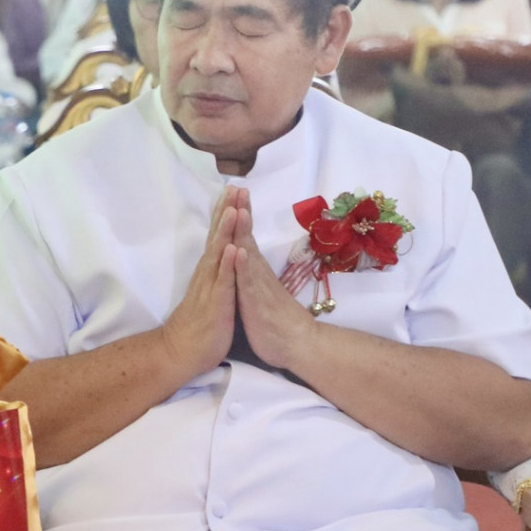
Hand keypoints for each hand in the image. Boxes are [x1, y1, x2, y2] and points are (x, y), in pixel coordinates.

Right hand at [155, 187, 242, 378]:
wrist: (179, 354)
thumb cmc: (198, 329)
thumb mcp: (211, 297)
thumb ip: (215, 278)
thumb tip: (220, 263)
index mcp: (209, 273)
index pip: (218, 238)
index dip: (225, 216)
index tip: (232, 193)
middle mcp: (207, 275)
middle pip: (217, 238)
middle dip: (226, 212)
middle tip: (233, 187)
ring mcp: (210, 288)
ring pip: (219, 254)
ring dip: (225, 231)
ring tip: (233, 208)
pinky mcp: (215, 303)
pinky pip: (222, 281)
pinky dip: (227, 264)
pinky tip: (232, 247)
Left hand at [231, 198, 318, 371]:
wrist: (298, 344)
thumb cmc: (276, 322)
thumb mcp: (258, 294)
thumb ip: (251, 277)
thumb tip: (246, 261)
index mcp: (254, 272)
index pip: (244, 238)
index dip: (238, 216)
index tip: (232, 193)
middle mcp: (257, 273)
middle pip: (246, 237)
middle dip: (240, 211)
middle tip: (236, 186)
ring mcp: (258, 286)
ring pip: (248, 253)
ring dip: (243, 231)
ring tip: (238, 207)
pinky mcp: (257, 302)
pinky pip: (248, 282)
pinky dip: (243, 265)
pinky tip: (239, 250)